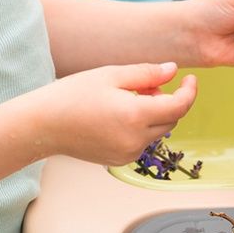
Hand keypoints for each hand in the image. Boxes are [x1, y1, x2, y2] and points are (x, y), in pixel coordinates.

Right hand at [42, 62, 196, 165]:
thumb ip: (147, 73)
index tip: (190, 79)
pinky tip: (118, 116)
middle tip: (145, 85)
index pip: (180, 106)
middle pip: (171, 119)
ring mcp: (127, 154)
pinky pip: (142, 142)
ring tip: (127, 99)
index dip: (190, 91)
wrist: (43, 125)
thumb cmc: (72, 95)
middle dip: (168, 100)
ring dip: (154, 114)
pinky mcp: (119, 161)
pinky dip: (141, 128)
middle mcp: (136, 140)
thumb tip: (173, 71)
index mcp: (136, 115)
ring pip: (158, 131)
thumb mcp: (111, 75)